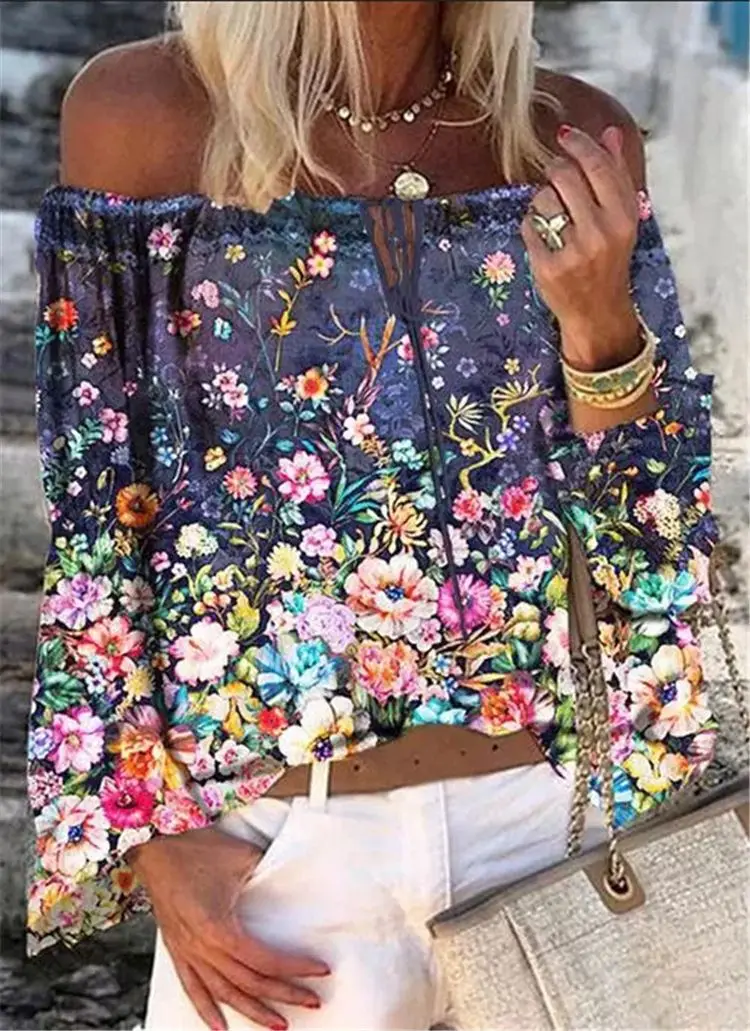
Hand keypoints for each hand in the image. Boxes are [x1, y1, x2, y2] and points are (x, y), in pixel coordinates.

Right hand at [128, 826, 328, 1029]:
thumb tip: (292, 876)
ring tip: (276, 1023)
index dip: (295, 969)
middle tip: (310, 1001)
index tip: (318, 970)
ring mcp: (187, 951)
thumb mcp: (242, 857)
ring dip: (251, 1012)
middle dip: (283, 995)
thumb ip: (269, 871)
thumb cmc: (195, 848)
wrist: (155, 844)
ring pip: (223, 994)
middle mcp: (201, 947)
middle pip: (249, 983)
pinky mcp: (176, 949)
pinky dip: (206, 1010)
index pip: (265, 961)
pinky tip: (220, 1026)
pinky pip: (192, 988)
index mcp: (218, 928)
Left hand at [521, 124, 640, 371]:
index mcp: (623, 217)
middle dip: (555, 169)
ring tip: (555, 216)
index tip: (565, 135)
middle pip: (565, 176)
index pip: (597, 166)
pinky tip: (545, 239)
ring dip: (542, 200)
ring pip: (543, 198)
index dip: (578, 144)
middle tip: (555, 175)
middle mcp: (600, 233)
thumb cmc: (609, 259)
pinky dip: (532, 226)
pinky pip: (529, 226)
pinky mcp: (548, 267)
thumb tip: (611, 133)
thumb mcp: (622, 218)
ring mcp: (573, 252)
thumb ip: (617, 174)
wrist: (598, 311)